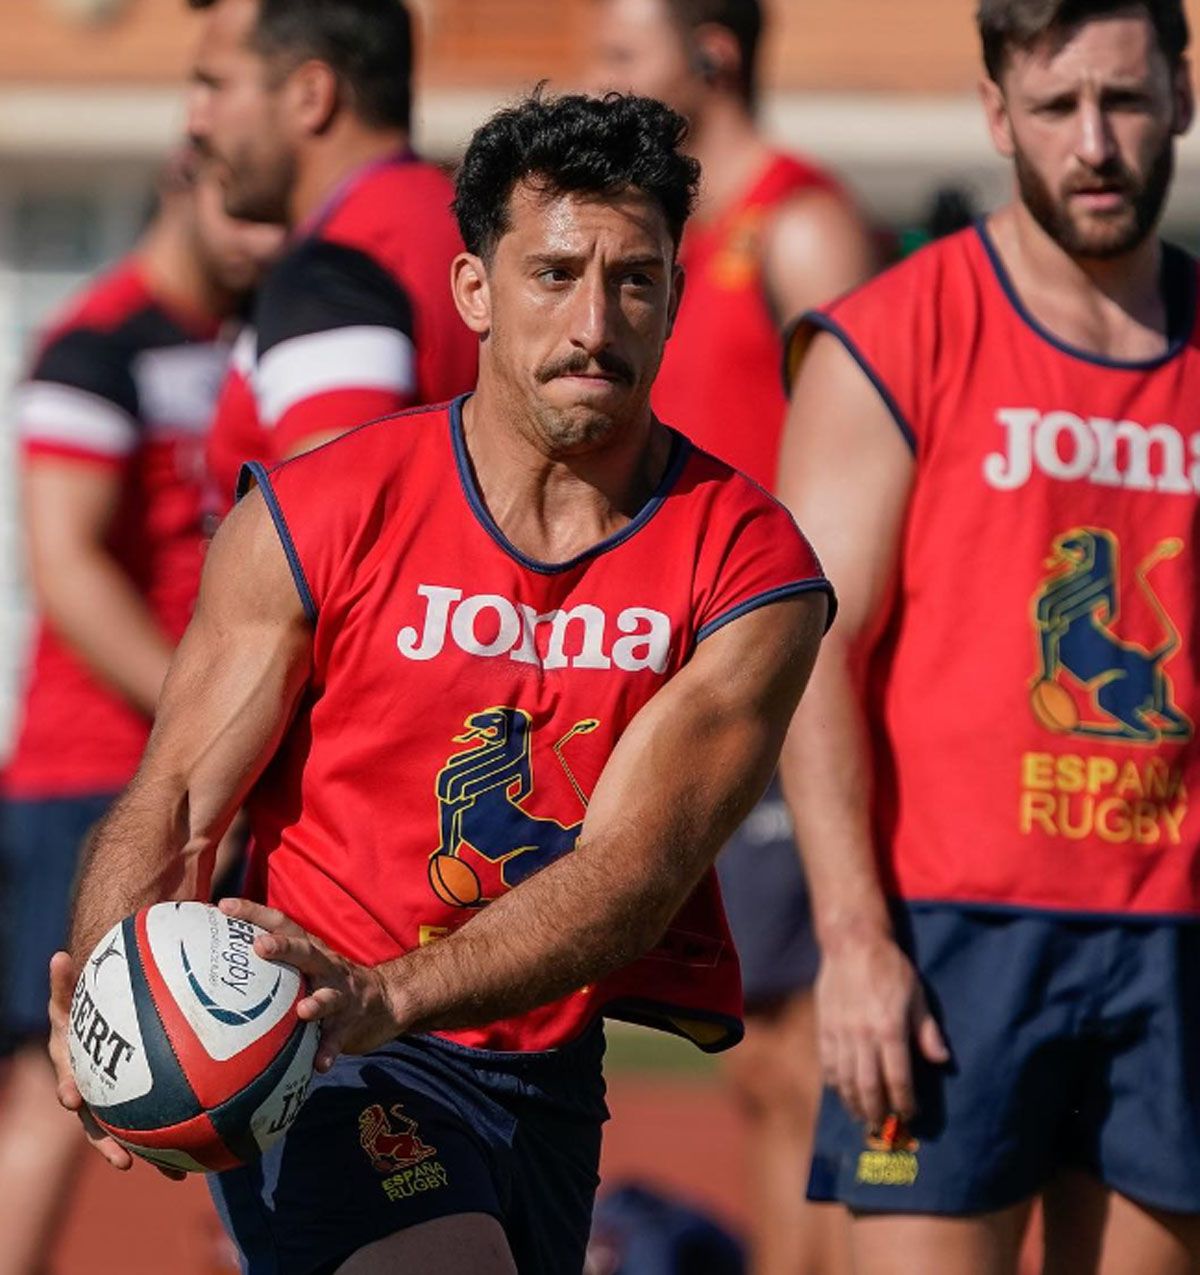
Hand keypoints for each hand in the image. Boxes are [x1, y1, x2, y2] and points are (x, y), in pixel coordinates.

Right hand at [47, 951, 185, 1179]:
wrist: (97, 1013)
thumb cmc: (89, 997)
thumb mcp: (76, 988)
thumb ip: (67, 977)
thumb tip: (56, 955)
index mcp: (72, 1059)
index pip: (68, 1074)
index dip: (69, 1088)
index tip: (72, 1101)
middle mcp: (86, 1083)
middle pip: (95, 1120)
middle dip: (106, 1143)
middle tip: (122, 1160)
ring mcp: (107, 1096)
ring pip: (122, 1132)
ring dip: (145, 1152)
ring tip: (171, 1174)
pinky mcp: (130, 1101)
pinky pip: (148, 1123)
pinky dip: (168, 1141)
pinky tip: (196, 1156)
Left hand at [218, 899, 400, 1071]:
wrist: (386, 1000)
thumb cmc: (331, 983)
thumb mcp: (307, 966)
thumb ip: (277, 964)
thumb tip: (218, 966)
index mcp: (310, 950)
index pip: (281, 924)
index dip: (254, 912)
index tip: (224, 905)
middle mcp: (326, 966)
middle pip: (306, 952)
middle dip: (284, 947)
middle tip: (259, 946)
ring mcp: (342, 993)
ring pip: (330, 995)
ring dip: (317, 1002)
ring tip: (303, 1011)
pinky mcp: (351, 1022)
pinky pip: (339, 1038)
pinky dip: (329, 1050)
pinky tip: (319, 1064)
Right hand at [814, 926, 948, 1125]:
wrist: (852, 943)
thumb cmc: (890, 968)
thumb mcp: (917, 995)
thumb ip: (926, 1030)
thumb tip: (942, 1061)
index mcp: (889, 1028)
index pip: (898, 1078)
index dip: (905, 1102)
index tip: (911, 1115)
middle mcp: (862, 1035)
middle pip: (869, 1086)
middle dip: (878, 1111)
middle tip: (885, 1126)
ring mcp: (840, 1032)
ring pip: (845, 1079)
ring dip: (854, 1103)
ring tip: (863, 1116)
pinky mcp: (824, 1026)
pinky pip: (827, 1064)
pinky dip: (835, 1083)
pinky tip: (842, 1093)